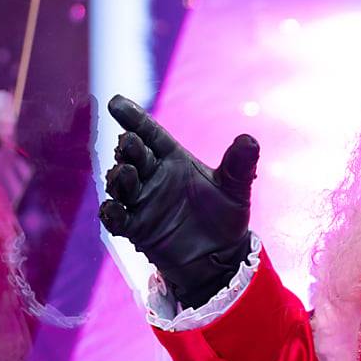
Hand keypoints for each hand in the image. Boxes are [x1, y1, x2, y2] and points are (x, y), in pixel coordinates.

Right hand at [99, 95, 258, 308]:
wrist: (220, 257)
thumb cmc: (225, 216)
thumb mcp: (235, 188)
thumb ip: (239, 165)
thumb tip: (249, 140)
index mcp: (174, 159)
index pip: (149, 133)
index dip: (133, 117)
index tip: (116, 102)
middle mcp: (153, 176)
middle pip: (133, 155)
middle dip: (128, 147)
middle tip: (129, 143)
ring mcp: (142, 201)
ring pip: (120, 182)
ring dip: (119, 176)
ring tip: (126, 173)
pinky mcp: (136, 228)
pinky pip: (116, 217)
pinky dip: (111, 213)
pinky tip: (113, 209)